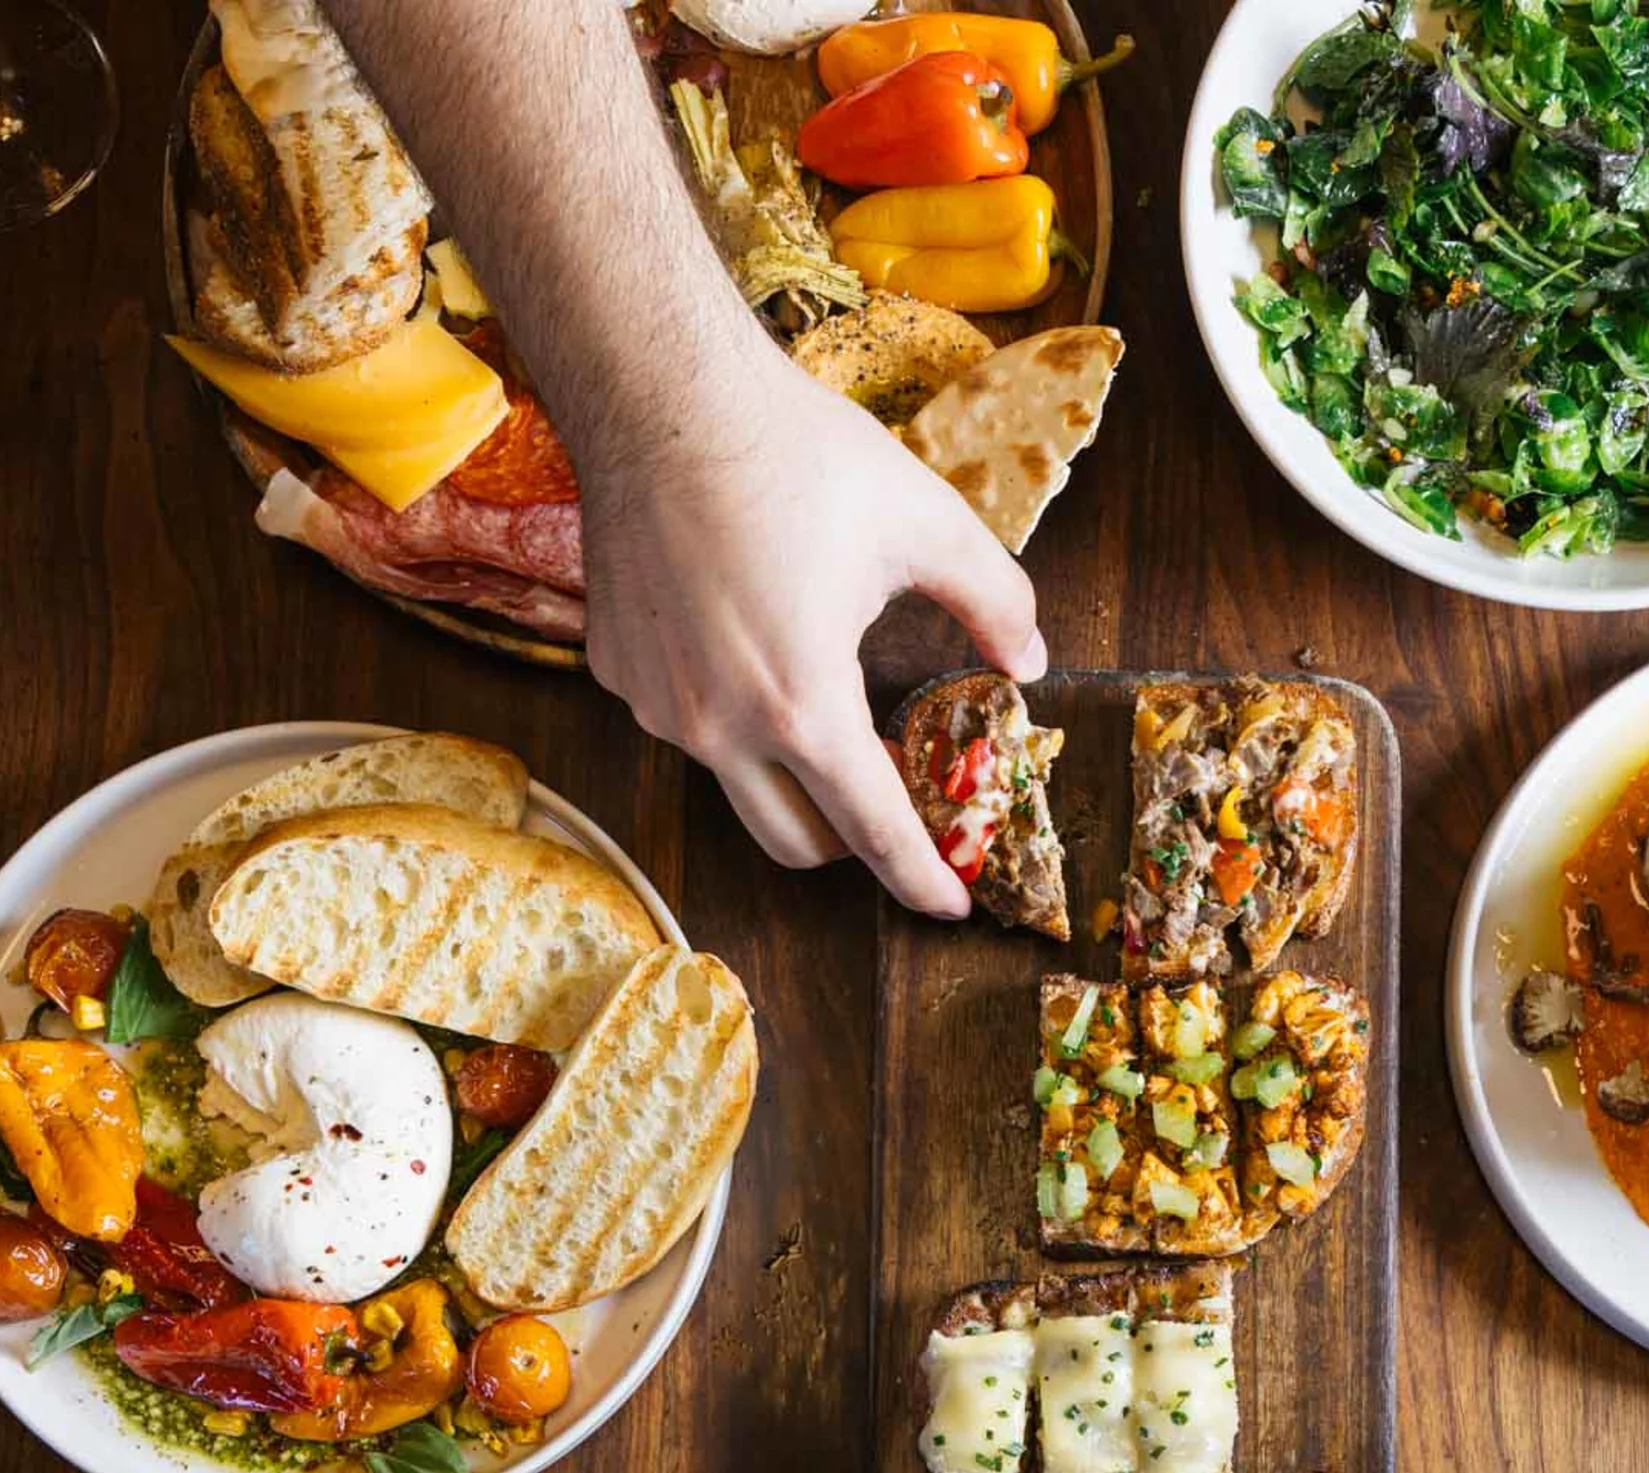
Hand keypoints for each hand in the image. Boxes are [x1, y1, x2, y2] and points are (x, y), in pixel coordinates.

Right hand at [570, 356, 1042, 918]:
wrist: (659, 394)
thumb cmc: (797, 453)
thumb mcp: (928, 522)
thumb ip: (995, 601)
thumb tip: (1031, 659)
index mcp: (803, 705)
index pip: (874, 829)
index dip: (921, 877)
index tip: (951, 903)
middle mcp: (720, 726)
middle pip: (798, 840)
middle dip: (854, 843)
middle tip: (894, 797)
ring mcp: (658, 704)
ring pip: (737, 780)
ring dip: (790, 768)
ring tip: (823, 698)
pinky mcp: (618, 671)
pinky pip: (685, 718)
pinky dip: (729, 708)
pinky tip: (747, 635)